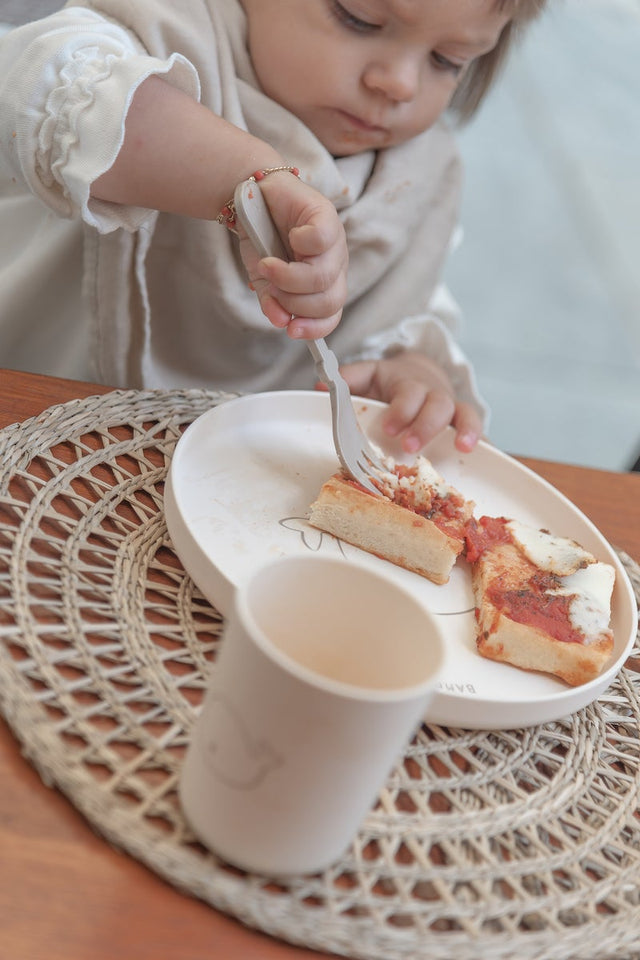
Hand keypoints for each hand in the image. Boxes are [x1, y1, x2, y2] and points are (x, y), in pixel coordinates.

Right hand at [238, 171, 347, 339]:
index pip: (332, 314)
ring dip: (289, 278)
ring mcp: (334, 241)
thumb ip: (272, 302)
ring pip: (323, 276)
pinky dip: (299, 243)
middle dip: (296, 303)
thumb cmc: (261, 239)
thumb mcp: (263, 278)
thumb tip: (280, 322)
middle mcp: (334, 264)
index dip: (316, 328)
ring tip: (268, 266)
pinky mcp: (326, 215)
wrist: (252, 199)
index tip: (291, 330)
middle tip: (273, 289)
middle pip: (330, 300)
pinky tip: (289, 237)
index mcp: (324, 283)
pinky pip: (320, 240)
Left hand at [335, 350, 482, 453]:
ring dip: (465, 429)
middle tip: (410, 445)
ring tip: (463, 447)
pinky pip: (478, 428)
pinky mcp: (464, 421)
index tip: (389, 428)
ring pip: (464, 413)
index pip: (408, 393)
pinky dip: (483, 440)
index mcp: (408, 384)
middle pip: (437, 404)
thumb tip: (321, 385)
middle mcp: (433, 394)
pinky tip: (486, 454)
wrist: (420, 372)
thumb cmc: (389, 383)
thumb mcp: (369, 375)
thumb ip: (348, 379)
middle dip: (425, 425)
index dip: (401, 410)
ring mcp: (452, 407)